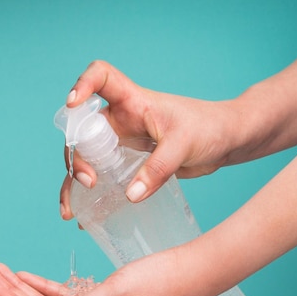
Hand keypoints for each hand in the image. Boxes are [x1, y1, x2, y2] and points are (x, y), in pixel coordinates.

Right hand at [60, 61, 244, 219]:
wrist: (225, 141)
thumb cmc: (208, 128)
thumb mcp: (185, 145)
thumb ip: (159, 168)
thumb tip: (130, 195)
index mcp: (132, 101)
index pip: (101, 78)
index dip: (83, 84)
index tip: (73, 103)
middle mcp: (120, 120)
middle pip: (83, 131)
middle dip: (76, 157)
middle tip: (89, 183)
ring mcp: (120, 143)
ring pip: (86, 159)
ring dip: (73, 184)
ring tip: (70, 211)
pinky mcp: (126, 164)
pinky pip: (102, 178)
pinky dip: (92, 197)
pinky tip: (85, 217)